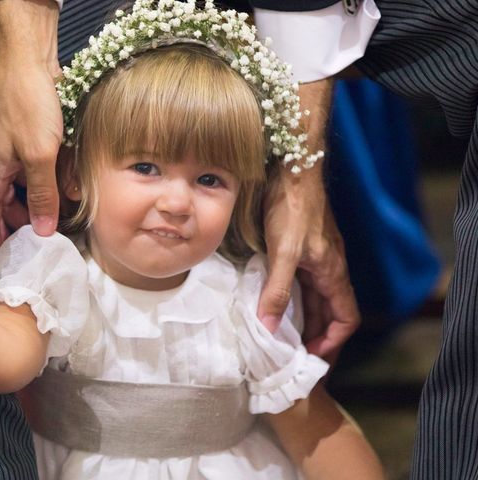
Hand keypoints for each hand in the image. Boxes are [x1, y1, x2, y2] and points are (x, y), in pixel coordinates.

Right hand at [0, 0, 62, 256]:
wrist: (33, 61)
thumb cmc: (27, 105)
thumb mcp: (38, 155)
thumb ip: (42, 195)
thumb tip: (43, 232)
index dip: (1, 240)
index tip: (12, 263)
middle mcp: (6, 167)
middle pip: (19, 205)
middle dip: (38, 219)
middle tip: (57, 239)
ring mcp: (23, 154)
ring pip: (39, 188)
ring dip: (56, 198)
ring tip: (72, 212)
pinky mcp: (39, 143)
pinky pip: (51, 169)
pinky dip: (63, 177)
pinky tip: (78, 185)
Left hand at [259, 168, 359, 363]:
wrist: (292, 169)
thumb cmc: (293, 208)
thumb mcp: (284, 254)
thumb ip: (278, 291)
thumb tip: (269, 328)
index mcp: (333, 273)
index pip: (346, 318)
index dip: (333, 341)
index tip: (312, 356)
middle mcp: (329, 268)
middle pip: (328, 311)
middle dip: (314, 335)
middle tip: (292, 353)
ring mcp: (317, 257)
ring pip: (314, 296)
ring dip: (302, 316)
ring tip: (280, 334)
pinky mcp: (303, 246)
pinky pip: (302, 280)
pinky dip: (291, 295)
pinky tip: (272, 300)